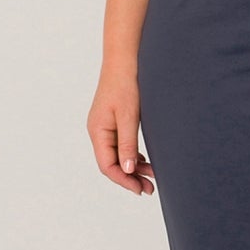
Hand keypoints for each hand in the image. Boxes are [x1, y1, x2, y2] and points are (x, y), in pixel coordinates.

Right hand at [88, 67, 156, 195]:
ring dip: (133, 168)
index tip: (140, 189)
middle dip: (130, 178)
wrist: (124, 60)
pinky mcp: (113, 121)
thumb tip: (128, 170)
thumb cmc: (126, 84)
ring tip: (151, 178)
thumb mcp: (129, 116)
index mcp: (98, 131)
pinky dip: (132, 156)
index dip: (124, 180)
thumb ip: (128, 144)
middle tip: (150, 189)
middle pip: (112, 163)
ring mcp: (105, 126)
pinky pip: (120, 145)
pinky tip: (144, 161)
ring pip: (117, 155)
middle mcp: (98, 131)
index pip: (107, 166)